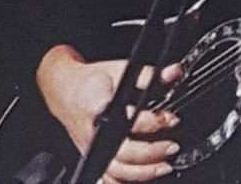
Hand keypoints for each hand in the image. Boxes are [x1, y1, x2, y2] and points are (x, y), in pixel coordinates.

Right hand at [37, 47, 182, 183]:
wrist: (65, 90)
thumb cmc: (90, 81)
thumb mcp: (119, 69)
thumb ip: (148, 74)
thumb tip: (175, 73)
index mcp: (98, 107)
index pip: (129, 119)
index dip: (154, 121)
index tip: (171, 118)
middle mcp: (93, 134)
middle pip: (124, 153)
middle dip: (151, 152)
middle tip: (172, 145)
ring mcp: (92, 151)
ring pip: (119, 172)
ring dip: (145, 171)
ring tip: (165, 165)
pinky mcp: (94, 160)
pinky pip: (111, 180)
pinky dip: (128, 181)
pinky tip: (145, 174)